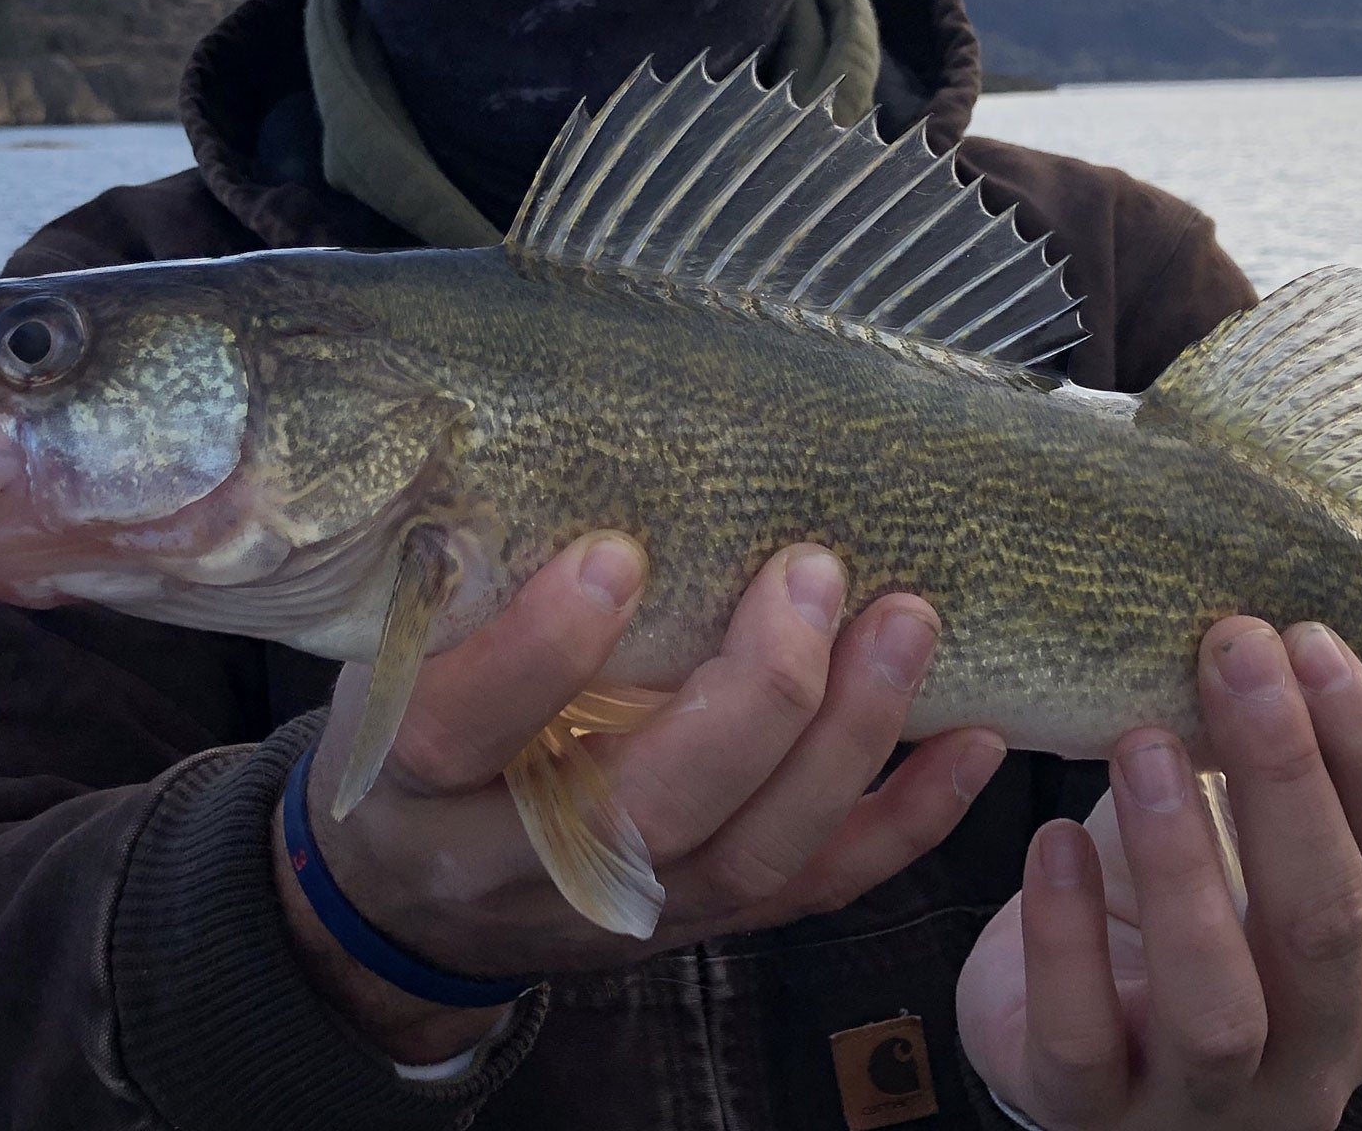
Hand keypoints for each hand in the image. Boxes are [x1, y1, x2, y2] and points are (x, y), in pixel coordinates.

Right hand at [275, 534, 1008, 1061]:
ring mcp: (624, 910)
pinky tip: (973, 739)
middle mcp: (520, 866)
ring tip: (907, 621)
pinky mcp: (702, 927)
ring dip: (846, 741)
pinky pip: (818, 886)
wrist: (409, 905)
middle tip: (812, 570)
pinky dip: (907, 820)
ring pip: (752, 854)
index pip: (467, 730)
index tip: (615, 554)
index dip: (542, 652)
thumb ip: (450, 585)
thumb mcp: (388, 660)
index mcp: (418, 785)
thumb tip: (531, 433)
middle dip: (751, 696)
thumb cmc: (412, 737)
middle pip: (649, 809)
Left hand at [956, 618, 1361, 1129]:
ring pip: (1218, 1005)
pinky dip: (1066, 936)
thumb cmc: (1175, 924)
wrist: (1071, 1052)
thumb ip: (1274, 777)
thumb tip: (1273, 619)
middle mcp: (1313, 1066)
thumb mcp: (1245, 858)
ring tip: (1139, 742)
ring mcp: (1202, 1106)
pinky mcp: (1087, 1114)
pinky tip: (1050, 840)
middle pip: (1322, 925)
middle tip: (1234, 653)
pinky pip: (1082, 1038)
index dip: (1361, 750)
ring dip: (1183, 861)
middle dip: (1285, 776)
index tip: (1307, 638)